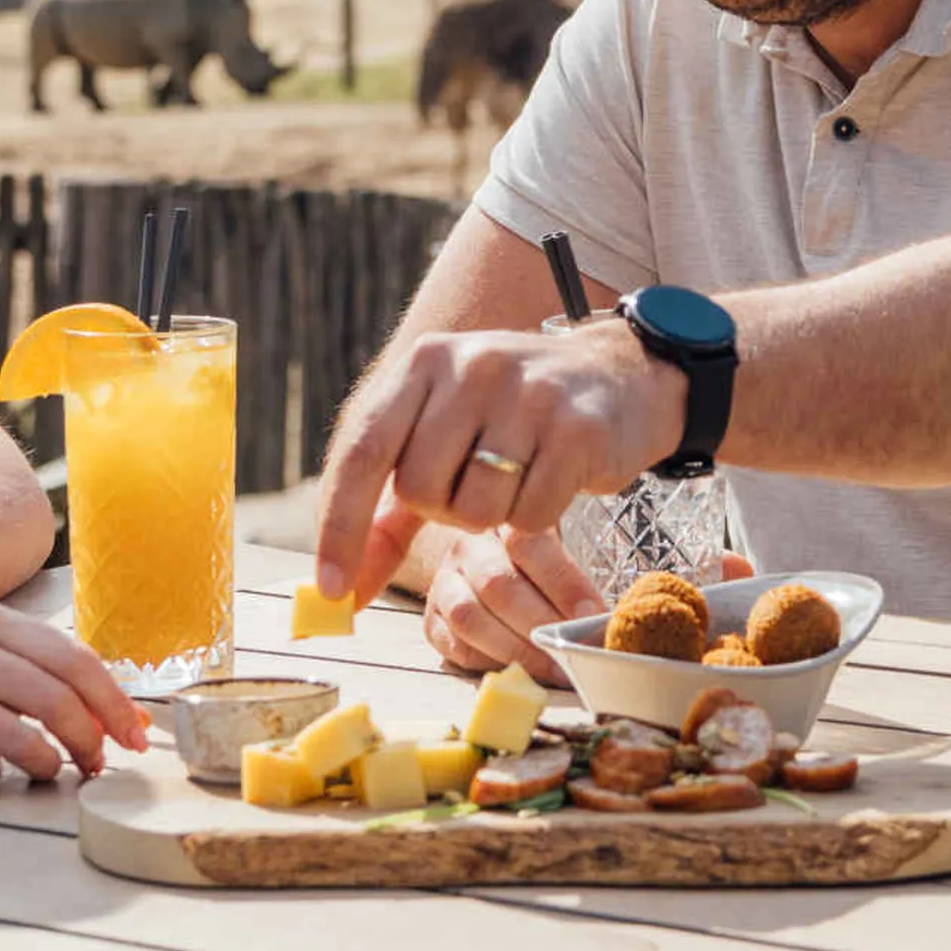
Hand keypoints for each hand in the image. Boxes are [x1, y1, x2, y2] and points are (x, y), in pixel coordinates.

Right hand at [0, 605, 149, 790]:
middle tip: (98, 763)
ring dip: (47, 764)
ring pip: (22, 739)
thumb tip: (121, 710)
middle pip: (56, 700)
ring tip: (47, 770)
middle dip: (90, 739)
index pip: (75, 659)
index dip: (114, 701)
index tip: (137, 733)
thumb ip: (39, 667)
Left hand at [315, 318, 686, 600]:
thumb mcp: (444, 435)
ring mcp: (529, 392)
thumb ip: (386, 512)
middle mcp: (473, 365)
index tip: (331, 589)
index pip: (362, 449)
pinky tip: (553, 478)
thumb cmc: (514, 416)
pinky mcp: (577, 428)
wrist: (620, 375)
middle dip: (443, 509)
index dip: (339, 525)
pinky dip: (536, 517)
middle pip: (419, 489)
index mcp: (426, 360)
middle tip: (476, 484)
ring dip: (494, 516)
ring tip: (517, 477)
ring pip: (475, 510)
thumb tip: (339, 589)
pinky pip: (531, 517)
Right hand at [422, 530, 750, 685]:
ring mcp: (447, 573)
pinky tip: (519, 673)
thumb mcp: (629, 543)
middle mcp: (476, 534)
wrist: (514, 537)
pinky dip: (483, 661)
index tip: (598, 619)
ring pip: (467, 614)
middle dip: (539, 628)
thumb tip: (743, 571)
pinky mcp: (433, 613)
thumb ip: (684, 559)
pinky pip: (448, 639)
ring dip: (513, 651)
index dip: (565, 585)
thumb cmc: (588, 552)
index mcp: (523, 506)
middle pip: (495, 583)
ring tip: (554, 675)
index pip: (533, 541)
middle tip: (576, 661)